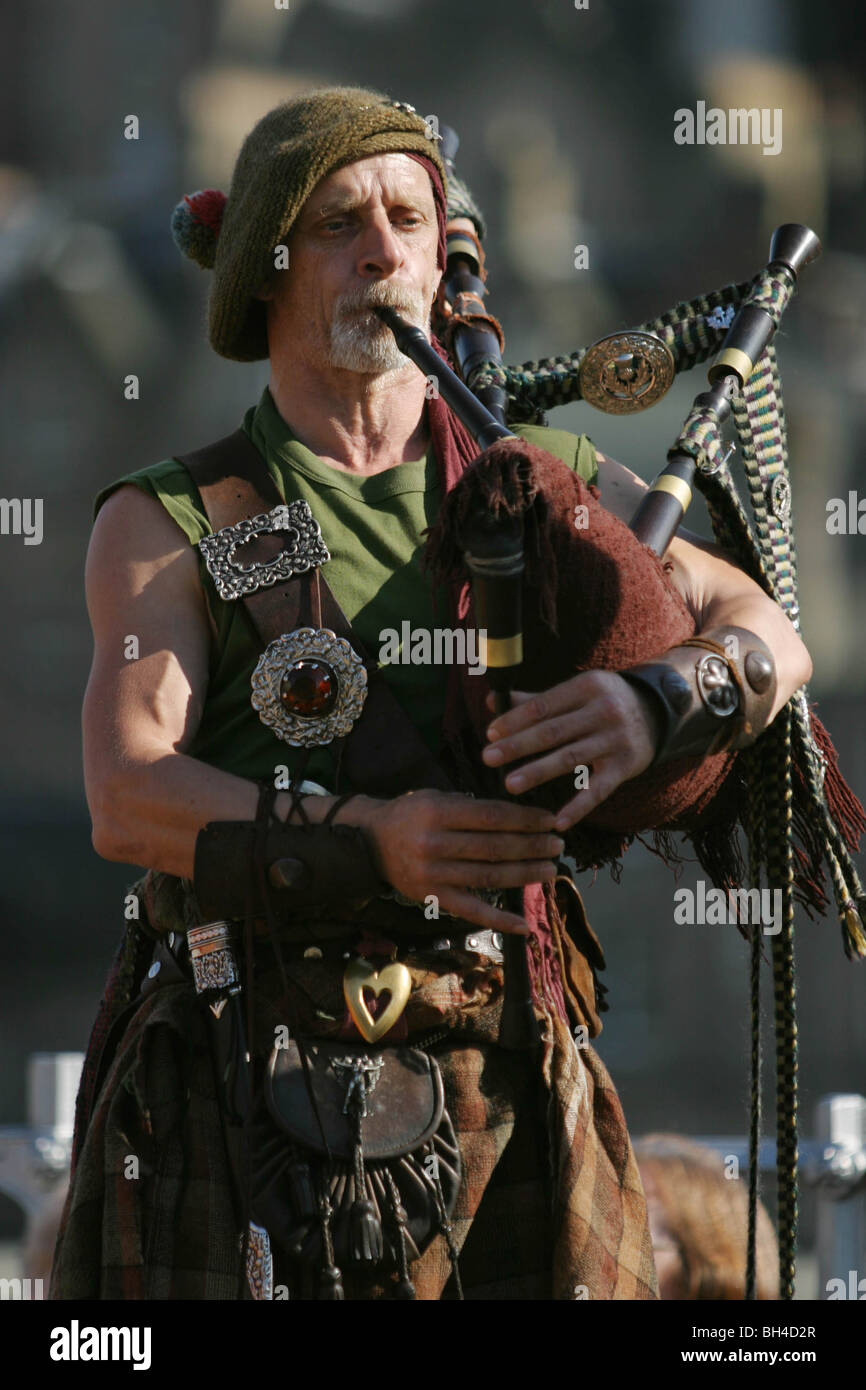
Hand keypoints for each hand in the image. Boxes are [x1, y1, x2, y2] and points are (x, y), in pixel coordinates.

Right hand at [363, 788, 564, 933]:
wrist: (371, 843)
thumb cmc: (411, 814)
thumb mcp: (435, 797)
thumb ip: (471, 806)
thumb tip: (519, 817)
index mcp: (437, 812)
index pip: (492, 816)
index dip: (525, 819)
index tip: (551, 820)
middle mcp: (434, 843)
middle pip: (494, 847)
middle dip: (532, 846)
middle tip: (558, 845)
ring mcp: (434, 874)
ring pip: (489, 876)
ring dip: (525, 874)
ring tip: (550, 869)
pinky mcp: (433, 897)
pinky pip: (471, 911)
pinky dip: (499, 920)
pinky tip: (524, 925)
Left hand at [481, 671, 661, 831]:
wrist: (659, 713)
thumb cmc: (604, 701)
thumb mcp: (577, 692)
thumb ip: (535, 700)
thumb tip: (492, 701)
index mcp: (586, 687)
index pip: (544, 706)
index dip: (515, 720)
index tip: (490, 734)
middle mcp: (603, 712)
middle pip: (553, 732)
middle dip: (518, 746)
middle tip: (488, 757)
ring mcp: (615, 740)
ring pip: (570, 758)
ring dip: (538, 772)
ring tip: (509, 785)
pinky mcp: (625, 767)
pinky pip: (598, 790)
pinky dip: (578, 807)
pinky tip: (557, 822)